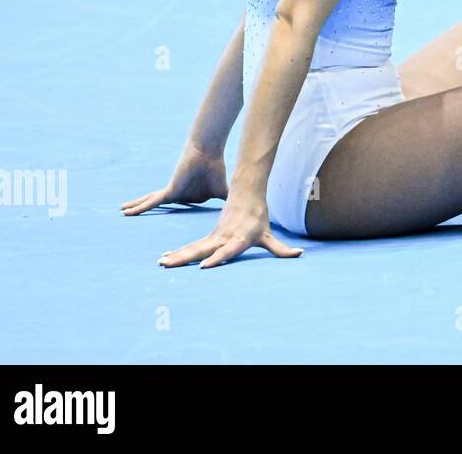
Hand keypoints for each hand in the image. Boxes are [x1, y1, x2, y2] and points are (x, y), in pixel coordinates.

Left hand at [121, 143, 228, 214]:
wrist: (208, 155)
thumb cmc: (215, 171)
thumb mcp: (223, 193)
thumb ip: (228, 201)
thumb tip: (241, 209)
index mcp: (190, 197)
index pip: (179, 209)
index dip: (174, 213)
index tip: (164, 219)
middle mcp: (178, 195)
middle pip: (159, 205)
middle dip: (146, 208)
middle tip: (132, 215)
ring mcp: (171, 193)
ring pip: (150, 203)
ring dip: (137, 207)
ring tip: (122, 211)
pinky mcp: (168, 191)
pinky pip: (151, 202)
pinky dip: (139, 207)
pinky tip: (126, 211)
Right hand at [156, 185, 302, 268]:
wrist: (247, 194)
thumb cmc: (258, 217)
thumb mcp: (269, 235)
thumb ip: (282, 249)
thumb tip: (300, 254)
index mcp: (238, 239)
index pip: (227, 251)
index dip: (217, 259)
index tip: (203, 267)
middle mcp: (224, 238)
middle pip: (203, 250)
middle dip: (186, 258)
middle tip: (168, 265)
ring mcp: (215, 237)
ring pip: (194, 248)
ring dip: (178, 255)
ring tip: (161, 263)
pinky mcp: (209, 236)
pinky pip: (193, 246)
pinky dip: (179, 252)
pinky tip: (165, 258)